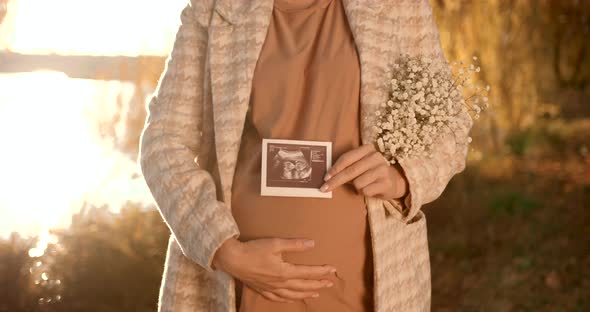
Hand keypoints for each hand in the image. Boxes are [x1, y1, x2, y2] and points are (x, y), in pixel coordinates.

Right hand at [211, 237, 336, 302]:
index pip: (308, 272)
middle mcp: (280, 283)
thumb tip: (312, 244)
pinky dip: (288, 300)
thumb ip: (295, 245)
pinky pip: (278, 299)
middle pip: (303, 286)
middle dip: (318, 284)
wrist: (233, 259)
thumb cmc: (254, 250)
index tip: (332, 269)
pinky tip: (292, 299)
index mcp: (285, 272)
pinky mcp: (262, 290)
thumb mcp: (276, 243)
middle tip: (329, 283)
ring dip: (306, 294)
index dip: (322, 271)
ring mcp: (271, 288)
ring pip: (293, 295)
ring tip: (316, 294)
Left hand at [320, 143, 408, 199]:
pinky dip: (363, 193)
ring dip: (355, 187)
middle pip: (350, 171)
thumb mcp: (359, 165)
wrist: (393, 182)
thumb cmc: (370, 173)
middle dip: (335, 181)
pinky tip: (370, 189)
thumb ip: (346, 166)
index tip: (325, 178)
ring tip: (362, 185)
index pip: (347, 158)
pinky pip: (365, 191)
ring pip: (357, 183)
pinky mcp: (386, 183)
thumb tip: (327, 176)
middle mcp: (376, 157)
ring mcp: (382, 169)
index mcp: (367, 149)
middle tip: (324, 188)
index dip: (334, 169)